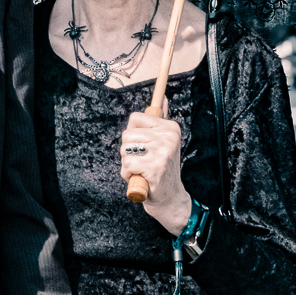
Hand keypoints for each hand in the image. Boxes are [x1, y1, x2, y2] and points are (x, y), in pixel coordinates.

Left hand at [121, 109, 190, 234]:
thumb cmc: (160, 168)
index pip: (134, 118)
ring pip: (125, 150)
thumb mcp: (163, 142)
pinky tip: (140, 178)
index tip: (145, 146)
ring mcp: (163, 152)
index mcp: (170, 128)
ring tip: (142, 170)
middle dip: (128, 151)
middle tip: (143, 162)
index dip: (133, 135)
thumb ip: (159, 119)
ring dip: (127, 164)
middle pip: (126, 135)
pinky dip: (128, 174)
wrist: (169, 198)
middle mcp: (169, 137)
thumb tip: (161, 96)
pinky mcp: (155, 167)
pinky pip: (126, 164)